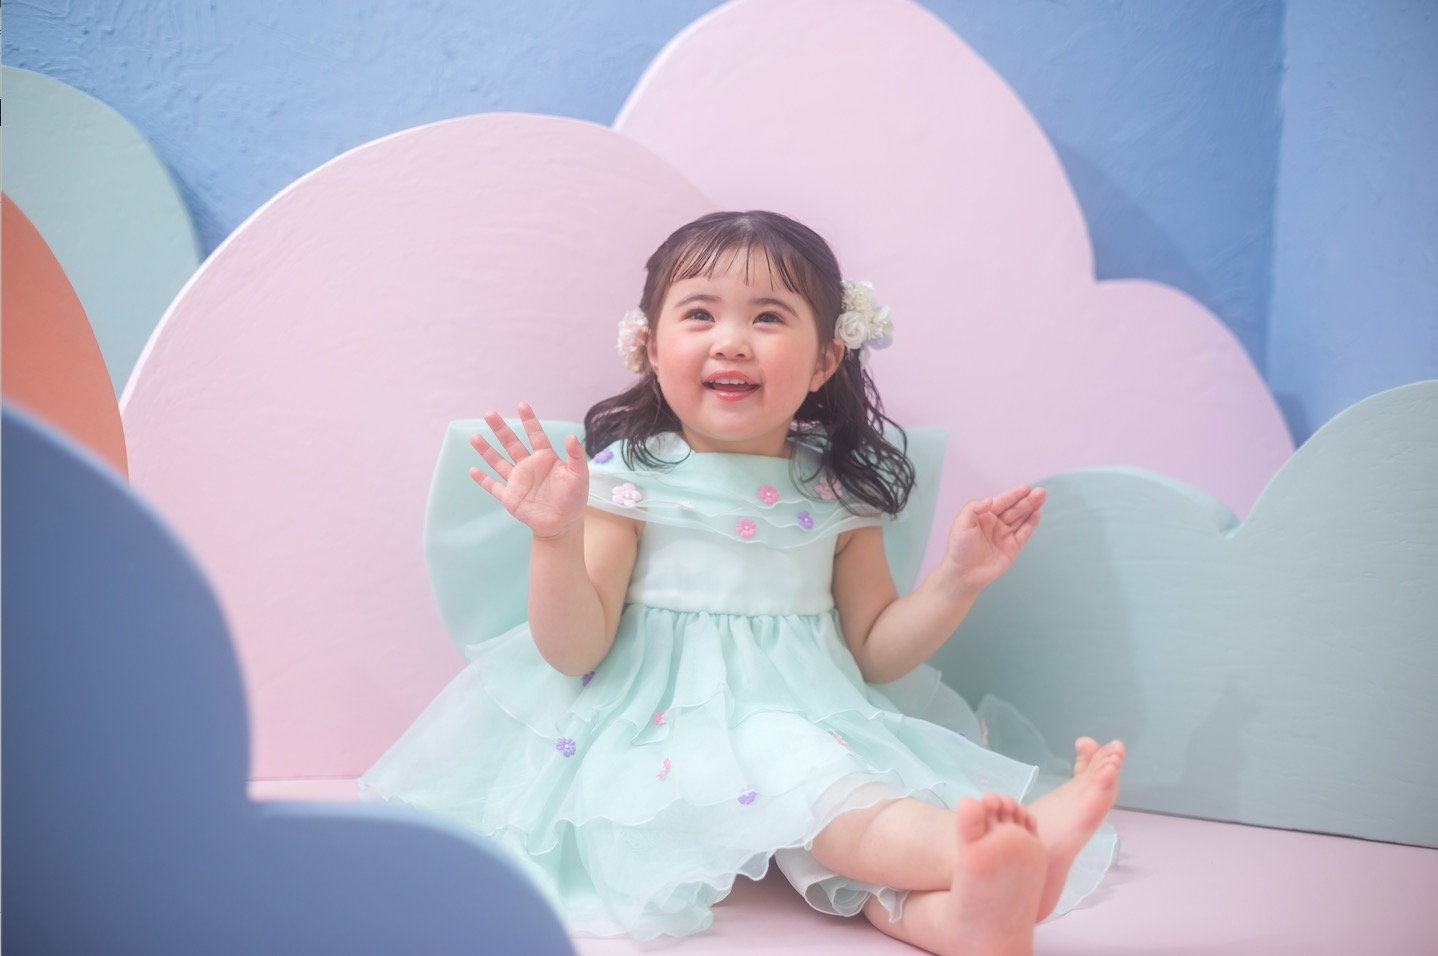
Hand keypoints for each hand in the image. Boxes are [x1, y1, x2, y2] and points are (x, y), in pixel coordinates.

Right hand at [469, 402, 588, 539]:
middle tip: (489, 413)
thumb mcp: (580, 476)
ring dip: (486, 450)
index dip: (529, 420)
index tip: (521, 405)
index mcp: (545, 458)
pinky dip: (483, 479)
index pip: (535, 435)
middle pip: (511, 443)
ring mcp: (517, 481)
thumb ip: (576, 456)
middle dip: (500, 429)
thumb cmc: (574, 499)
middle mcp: (529, 466)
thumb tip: (571, 436)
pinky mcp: (510, 497)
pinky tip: (473, 470)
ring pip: (498, 461)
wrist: (563, 524)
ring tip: (475, 437)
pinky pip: (493, 486)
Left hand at [942, 484, 1044, 591]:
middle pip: (1014, 509)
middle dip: (1027, 500)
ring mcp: (1005, 535)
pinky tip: (1037, 514)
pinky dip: (1031, 524)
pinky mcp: (1012, 548)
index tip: (1026, 487)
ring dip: (1032, 508)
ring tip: (1042, 498)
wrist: (964, 574)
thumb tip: (989, 500)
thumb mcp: (962, 524)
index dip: (1014, 494)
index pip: (1002, 502)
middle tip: (1040, 491)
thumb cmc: (959, 549)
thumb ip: (973, 508)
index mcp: (984, 516)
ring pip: (1021, 518)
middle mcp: (996, 524)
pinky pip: (1024, 533)